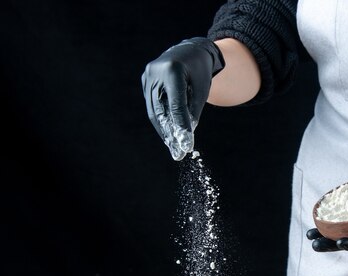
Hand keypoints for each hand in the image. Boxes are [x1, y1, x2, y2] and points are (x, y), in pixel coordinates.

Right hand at [141, 38, 223, 160]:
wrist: (190, 50)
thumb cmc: (200, 71)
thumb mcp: (202, 89)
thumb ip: (193, 111)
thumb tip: (186, 135)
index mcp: (172, 70)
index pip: (176, 105)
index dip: (181, 127)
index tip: (187, 145)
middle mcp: (155, 72)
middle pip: (161, 110)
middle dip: (170, 134)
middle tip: (178, 154)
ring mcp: (147, 77)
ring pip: (154, 111)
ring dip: (164, 132)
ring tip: (174, 149)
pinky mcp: (145, 82)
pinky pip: (153, 107)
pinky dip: (161, 122)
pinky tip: (169, 137)